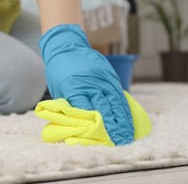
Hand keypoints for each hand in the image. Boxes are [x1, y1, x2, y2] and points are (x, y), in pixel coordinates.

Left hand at [39, 24, 133, 144]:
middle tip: (120, 141)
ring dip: (122, 118)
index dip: (95, 126)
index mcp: (72, 86)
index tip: (103, 139)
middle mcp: (89, 81)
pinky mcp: (109, 74)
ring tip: (127, 133)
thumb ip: (71, 106)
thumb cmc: (59, 72)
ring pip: (114, 101)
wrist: (66, 46)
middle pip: (104, 107)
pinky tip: (128, 117)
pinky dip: (124, 106)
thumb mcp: (59, 90)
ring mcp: (101, 77)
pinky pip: (119, 93)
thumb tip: (83, 125)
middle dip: (113, 126)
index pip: (86, 110)